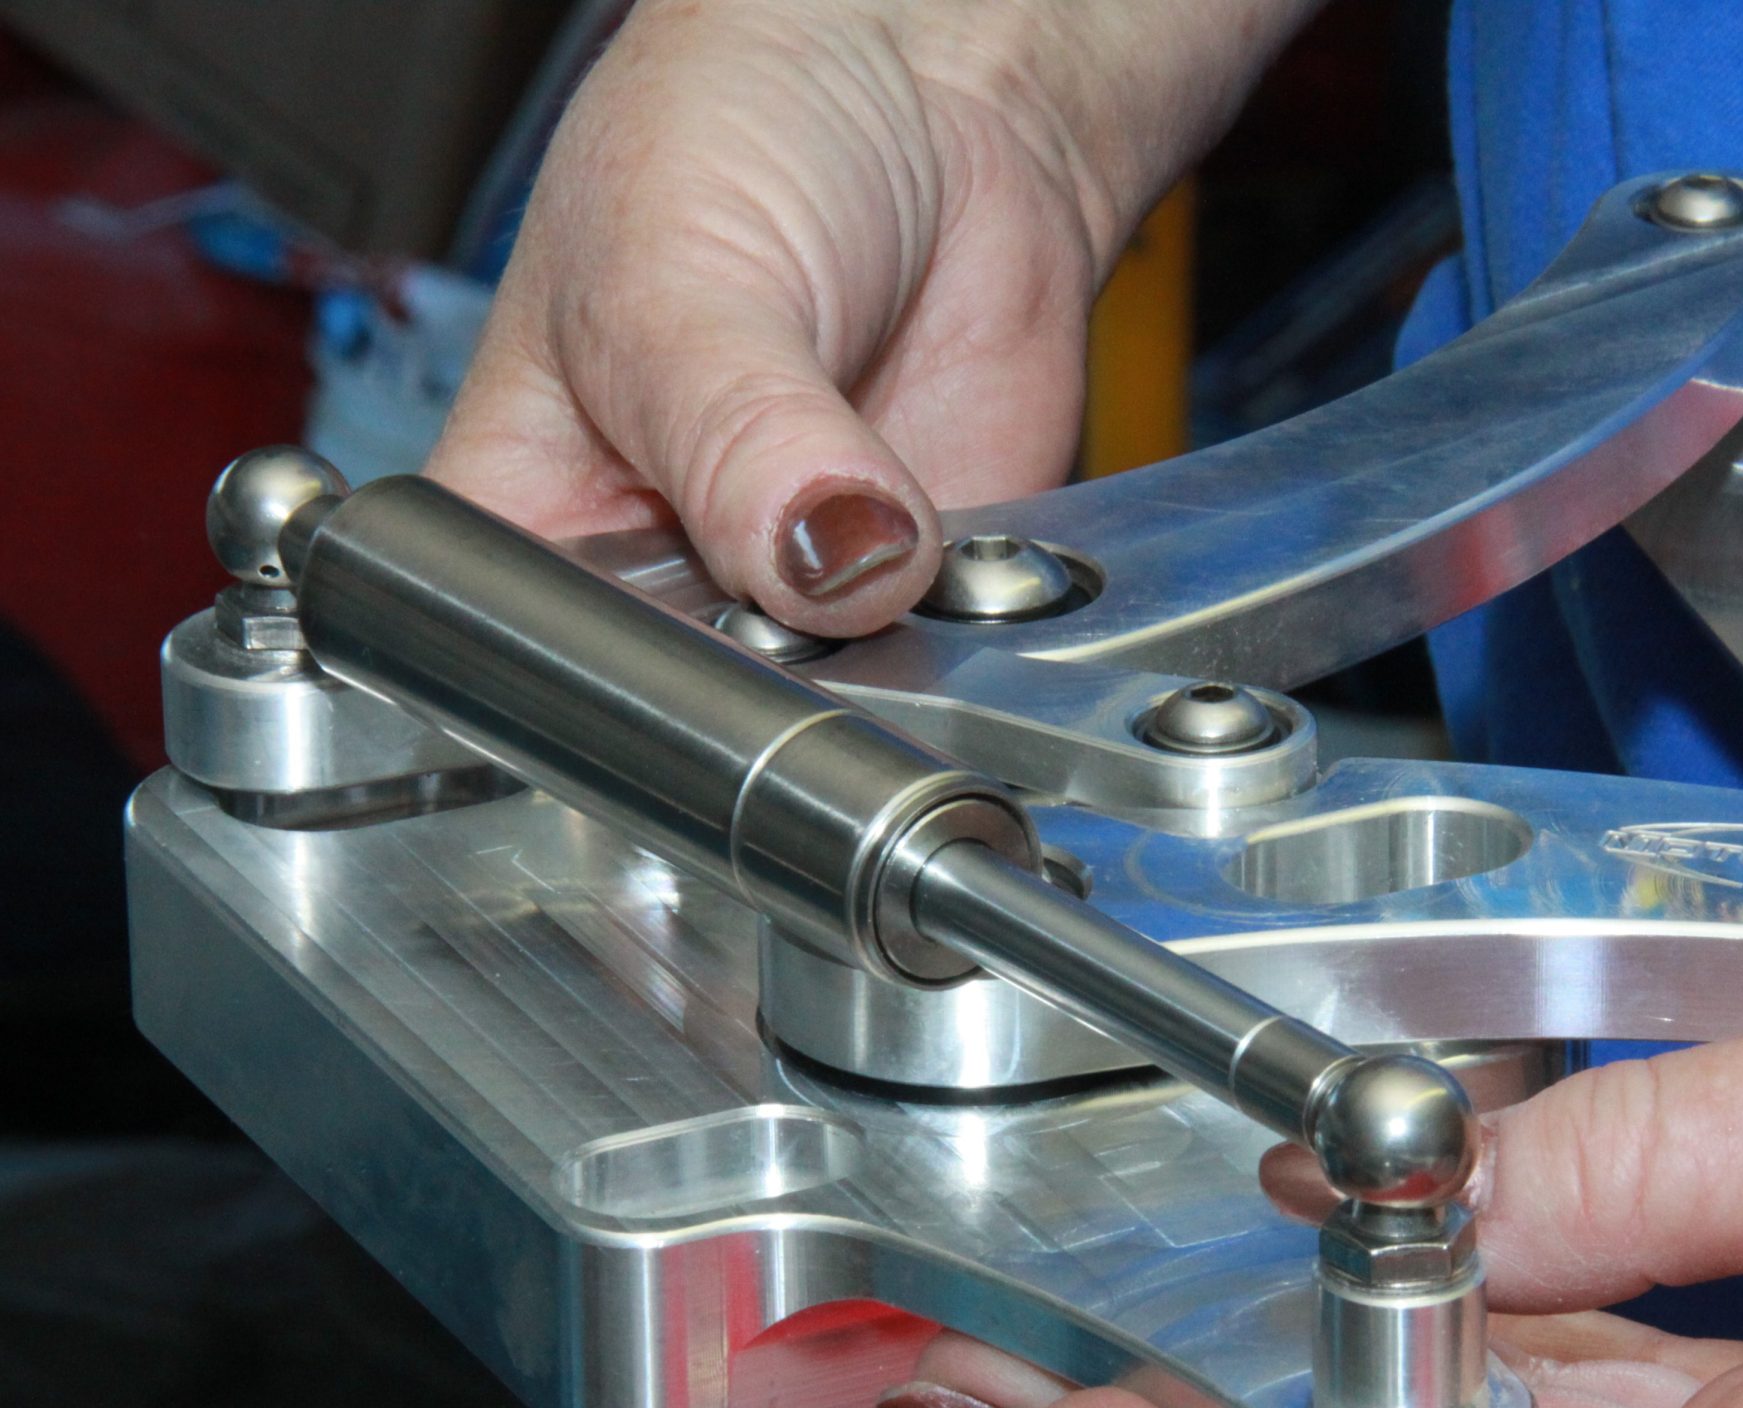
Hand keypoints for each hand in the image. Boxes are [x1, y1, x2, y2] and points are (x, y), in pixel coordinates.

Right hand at [428, 0, 1314, 632]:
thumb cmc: (739, 135)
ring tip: (895, 541)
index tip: (683, 644)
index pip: (516, 672)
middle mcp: (655, 582)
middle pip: (687, 721)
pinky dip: (976, 635)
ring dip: (882, 657)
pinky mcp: (922, 600)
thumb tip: (825, 562)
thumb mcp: (682, 275)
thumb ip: (739, 438)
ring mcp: (796, 600)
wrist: (940, 102)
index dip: (597, 688)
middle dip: (763, 672)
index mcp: (518, 520)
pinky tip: (967, 558)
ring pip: (833, 711)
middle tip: (806, 583)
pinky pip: (954, 670)